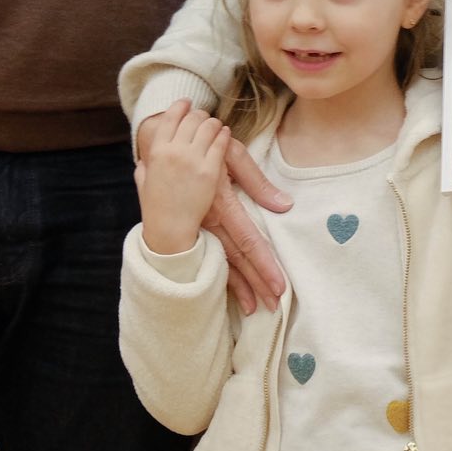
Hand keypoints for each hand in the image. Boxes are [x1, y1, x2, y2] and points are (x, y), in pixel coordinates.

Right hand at [135, 104, 231, 255]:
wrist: (170, 229)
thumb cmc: (155, 208)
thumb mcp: (143, 180)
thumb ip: (145, 165)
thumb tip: (144, 158)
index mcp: (156, 151)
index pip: (170, 117)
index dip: (180, 106)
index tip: (187, 102)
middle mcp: (174, 151)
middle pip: (192, 118)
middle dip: (199, 115)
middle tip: (204, 118)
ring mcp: (193, 159)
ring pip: (209, 126)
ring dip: (213, 123)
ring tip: (215, 127)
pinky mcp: (211, 170)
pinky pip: (221, 142)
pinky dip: (224, 134)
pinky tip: (225, 135)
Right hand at [137, 101, 292, 311]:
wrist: (166, 142)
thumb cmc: (206, 146)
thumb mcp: (233, 154)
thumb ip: (258, 181)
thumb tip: (285, 205)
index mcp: (220, 202)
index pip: (248, 240)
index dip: (264, 264)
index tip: (279, 286)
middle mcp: (207, 221)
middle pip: (236, 258)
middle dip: (255, 283)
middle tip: (274, 305)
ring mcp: (197, 227)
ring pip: (221, 262)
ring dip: (239, 286)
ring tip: (255, 308)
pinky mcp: (192, 228)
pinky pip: (209, 256)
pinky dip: (222, 275)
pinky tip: (233, 291)